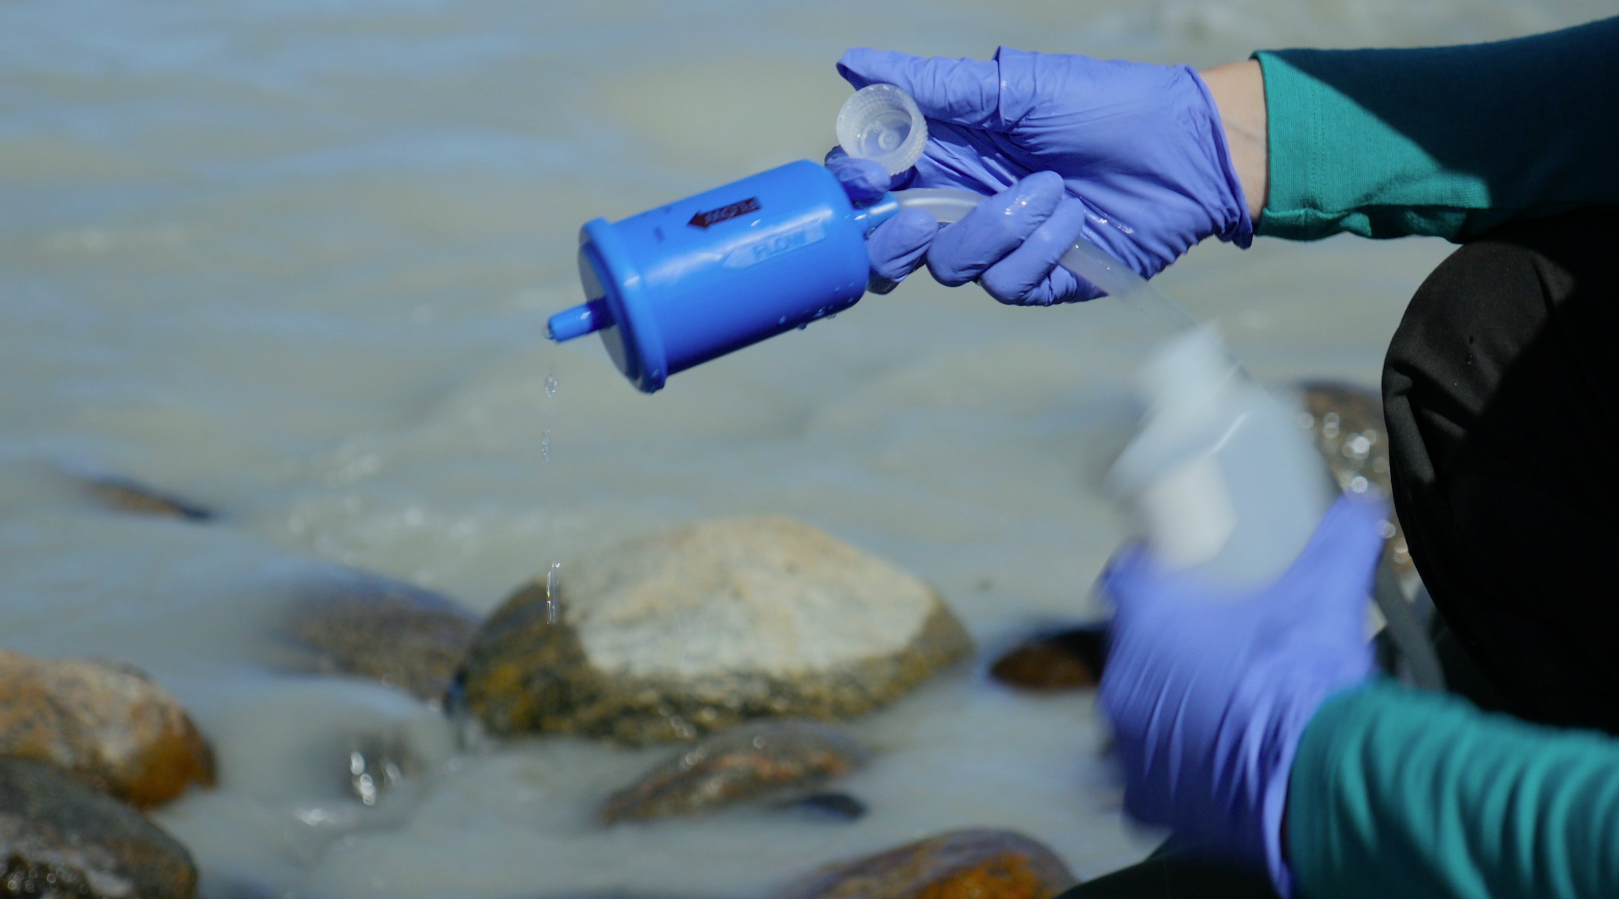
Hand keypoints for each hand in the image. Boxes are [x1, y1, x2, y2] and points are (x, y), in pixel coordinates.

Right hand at [828, 47, 1252, 303]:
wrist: (1188, 148)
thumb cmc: (1105, 103)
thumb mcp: (1014, 88)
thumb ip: (931, 86)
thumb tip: (851, 64)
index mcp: (943, 154)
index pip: (871, 185)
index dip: (857, 191)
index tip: (873, 180)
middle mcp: (959, 204)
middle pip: (889, 247)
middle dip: (892, 241)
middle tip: (921, 219)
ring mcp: (997, 246)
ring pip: (947, 267)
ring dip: (997, 228)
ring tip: (1052, 188)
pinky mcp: (1036, 279)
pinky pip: (1005, 284)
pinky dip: (1038, 248)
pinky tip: (1073, 218)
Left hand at [1098, 496, 1383, 895]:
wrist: (1316, 777)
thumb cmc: (1304, 675)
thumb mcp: (1326, 594)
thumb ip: (1341, 540)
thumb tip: (1361, 503)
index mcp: (1148, 619)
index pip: (1124, 577)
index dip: (1148, 573)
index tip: (1175, 576)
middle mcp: (1122, 679)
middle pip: (1131, 647)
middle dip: (1165, 645)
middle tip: (1214, 644)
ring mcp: (1128, 744)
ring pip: (1138, 712)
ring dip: (1169, 706)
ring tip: (1222, 704)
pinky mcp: (1146, 796)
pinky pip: (1147, 777)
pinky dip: (1173, 771)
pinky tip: (1212, 762)